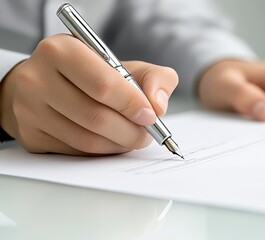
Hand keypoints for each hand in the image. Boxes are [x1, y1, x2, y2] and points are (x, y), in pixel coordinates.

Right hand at [0, 34, 177, 154]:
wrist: (45, 82)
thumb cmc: (90, 73)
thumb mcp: (124, 64)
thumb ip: (153, 77)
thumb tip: (158, 106)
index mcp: (62, 51)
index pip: (103, 85)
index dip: (132, 104)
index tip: (151, 116)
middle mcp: (37, 78)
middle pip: (96, 117)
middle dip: (130, 131)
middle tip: (146, 133)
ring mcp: (28, 109)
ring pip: (86, 139)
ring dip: (119, 144)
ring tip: (133, 138)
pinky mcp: (30, 135)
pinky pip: (76, 151)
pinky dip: (102, 151)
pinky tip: (112, 142)